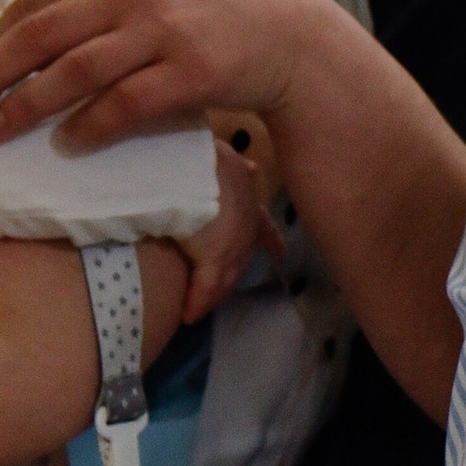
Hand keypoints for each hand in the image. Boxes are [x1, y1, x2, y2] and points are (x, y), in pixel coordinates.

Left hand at [0, 0, 330, 147]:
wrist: (291, 30)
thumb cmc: (211, 8)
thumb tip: (22, 32)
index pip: (35, 1)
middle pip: (40, 36)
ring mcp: (164, 28)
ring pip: (73, 73)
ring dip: (24, 107)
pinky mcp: (191, 71)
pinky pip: (124, 106)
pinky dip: (90, 127)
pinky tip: (66, 145)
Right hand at [179, 135, 280, 323]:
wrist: (185, 159)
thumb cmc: (194, 149)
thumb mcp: (220, 153)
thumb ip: (234, 164)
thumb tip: (252, 167)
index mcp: (245, 195)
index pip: (262, 224)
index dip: (269, 239)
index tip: (280, 253)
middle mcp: (245, 223)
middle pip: (242, 258)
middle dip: (233, 275)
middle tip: (222, 293)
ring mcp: (232, 243)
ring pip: (225, 277)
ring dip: (213, 294)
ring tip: (200, 309)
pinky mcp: (212, 258)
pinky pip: (204, 288)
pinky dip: (196, 303)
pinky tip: (188, 316)